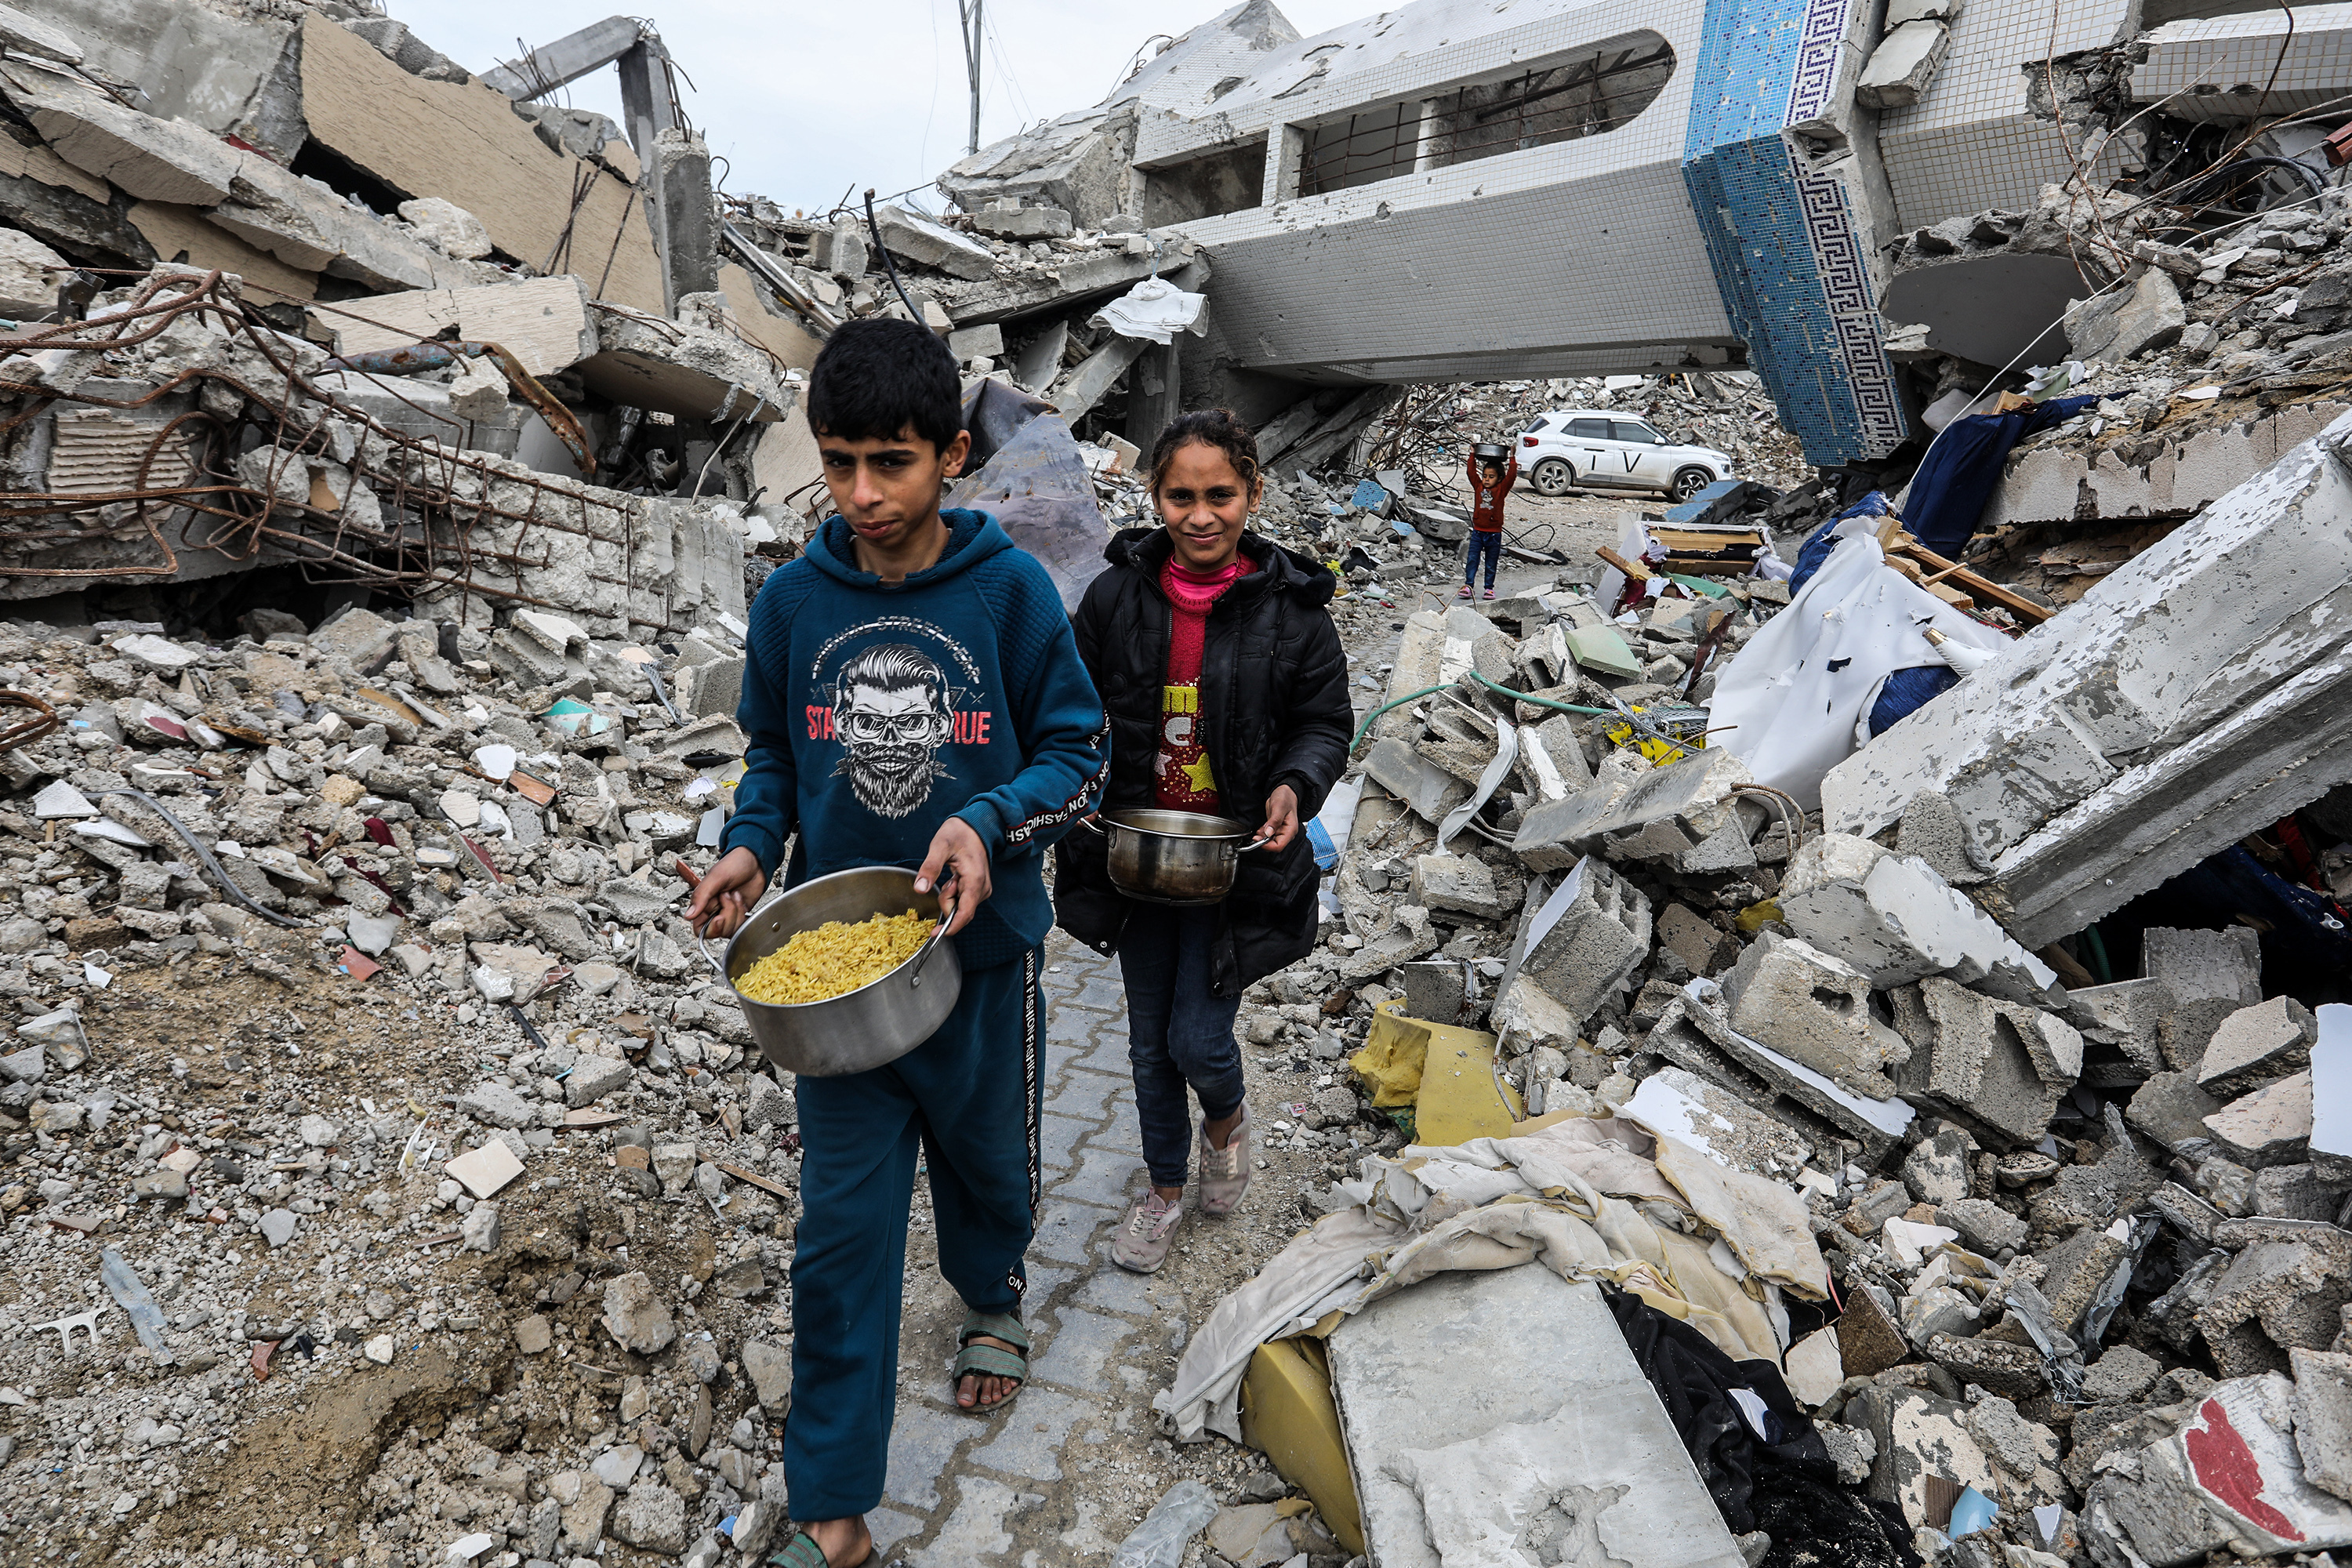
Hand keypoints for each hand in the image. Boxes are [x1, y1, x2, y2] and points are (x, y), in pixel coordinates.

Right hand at [687, 846, 766, 939]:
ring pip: (730, 930)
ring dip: (736, 913)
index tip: (719, 918)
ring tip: (735, 895)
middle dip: (727, 917)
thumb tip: (688, 915)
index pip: (699, 928)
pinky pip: (740, 926)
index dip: (710, 927)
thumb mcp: (715, 877)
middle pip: (717, 931)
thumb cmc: (734, 863)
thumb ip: (701, 896)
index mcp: (703, 902)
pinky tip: (741, 900)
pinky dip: (743, 915)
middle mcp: (714, 910)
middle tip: (729, 898)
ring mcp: (727, 913)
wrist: (755, 861)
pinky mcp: (740, 914)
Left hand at [915, 817, 990, 936]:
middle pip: (960, 910)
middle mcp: (982, 889)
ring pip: (960, 906)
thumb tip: (919, 889)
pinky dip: (953, 893)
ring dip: (949, 896)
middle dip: (946, 901)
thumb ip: (930, 868)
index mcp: (974, 880)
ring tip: (951, 875)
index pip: (965, 914)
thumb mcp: (940, 846)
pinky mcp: (979, 889)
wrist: (975, 826)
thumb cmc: (958, 833)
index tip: (935, 933)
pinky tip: (954, 878)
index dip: (950, 927)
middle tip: (945, 880)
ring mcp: (982, 889)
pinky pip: (963, 900)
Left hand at [1256, 784, 1300, 852]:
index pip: (1279, 845)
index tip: (1258, 840)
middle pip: (1274, 845)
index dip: (1268, 846)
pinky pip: (1268, 836)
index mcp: (1290, 830)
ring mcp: (1281, 831)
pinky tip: (1259, 830)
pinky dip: (1262, 835)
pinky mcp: (1275, 829)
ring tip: (1257, 833)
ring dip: (1262, 839)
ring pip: (1270, 842)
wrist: (1285, 791)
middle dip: (1263, 842)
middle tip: (1255, 836)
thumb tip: (1268, 833)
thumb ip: (1274, 821)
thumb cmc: (1286, 797)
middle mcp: (1286, 832)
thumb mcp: (1279, 807)